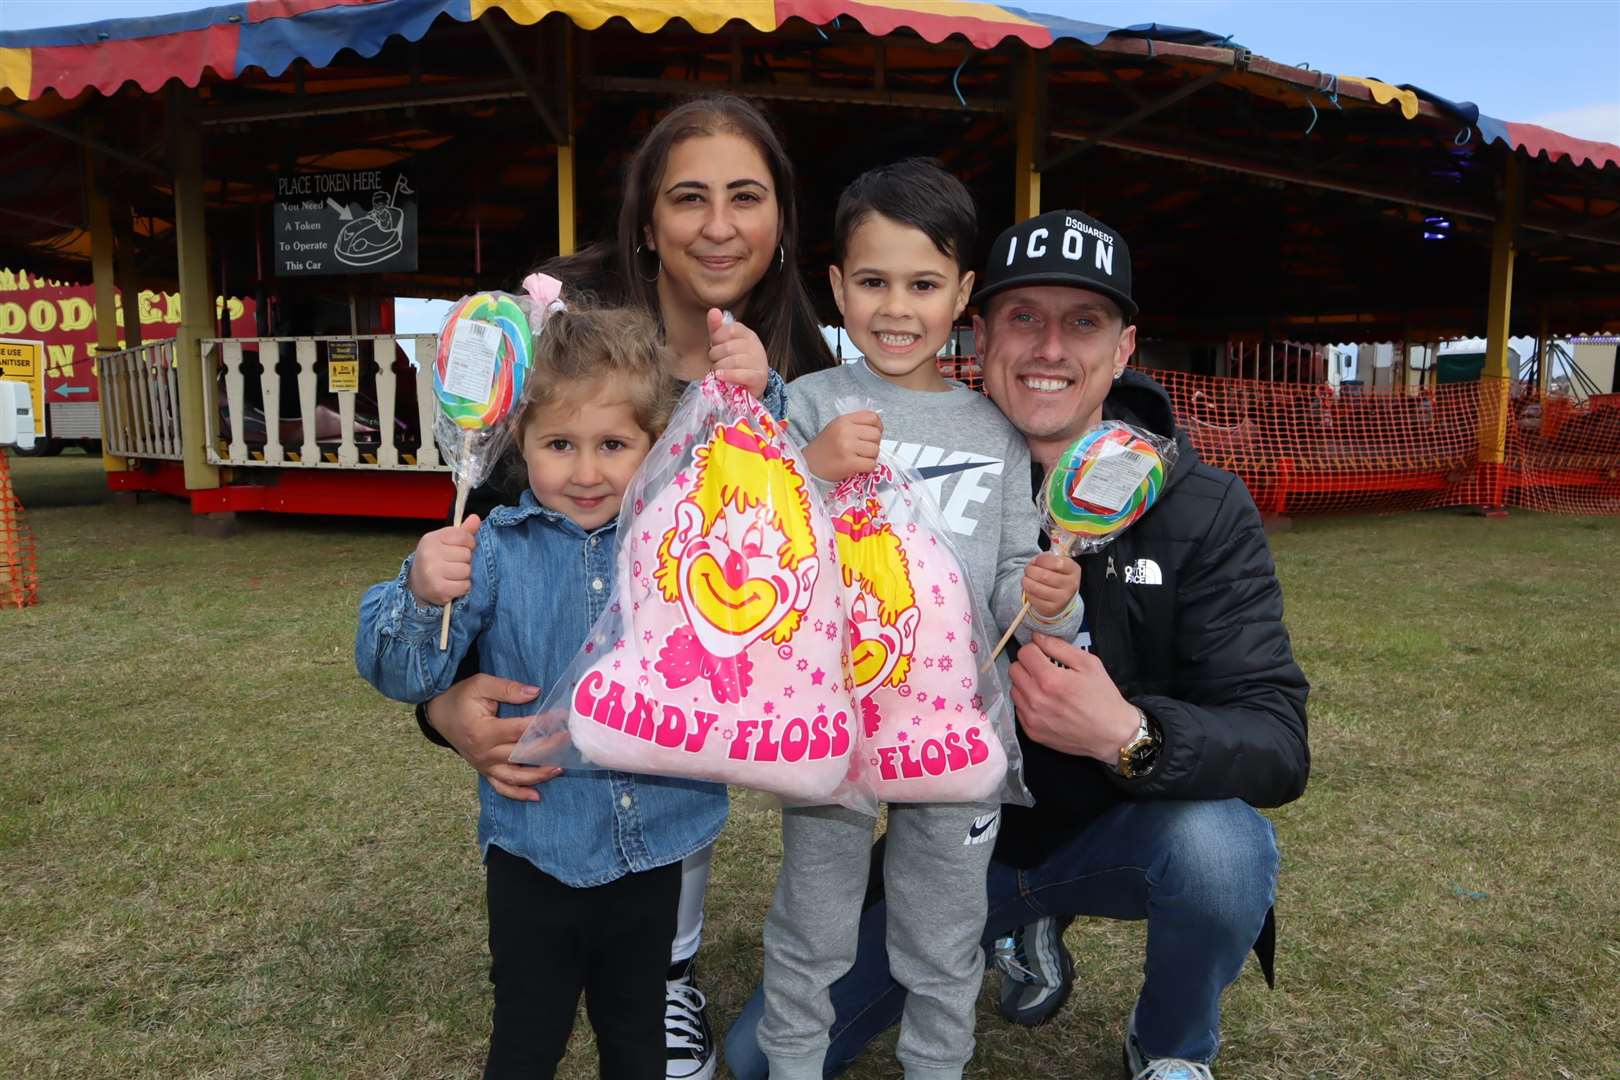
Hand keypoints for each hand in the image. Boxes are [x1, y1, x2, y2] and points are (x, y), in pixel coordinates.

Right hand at [408, 515, 480, 606]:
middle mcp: (429, 553)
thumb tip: (476, 518)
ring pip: (466, 570)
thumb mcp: (446, 542)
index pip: (463, 536)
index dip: (469, 543)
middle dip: (466, 561)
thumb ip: (462, 532)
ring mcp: (432, 572)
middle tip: (455, 564)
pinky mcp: (438, 589)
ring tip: (453, 575)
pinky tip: (453, 585)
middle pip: (466, 554)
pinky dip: (463, 587)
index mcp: (432, 539)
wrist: (417, 584)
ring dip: (464, 575)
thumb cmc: (436, 560)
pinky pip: (464, 586)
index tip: (463, 548)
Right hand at [424, 675, 562, 800]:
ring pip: (515, 776)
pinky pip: (501, 787)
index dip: (542, 725)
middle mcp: (484, 753)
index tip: (561, 717)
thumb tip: (535, 692)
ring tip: (559, 768)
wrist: (439, 714)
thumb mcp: (480, 685)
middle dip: (547, 748)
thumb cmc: (461, 697)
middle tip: (568, 740)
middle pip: (521, 755)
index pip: (519, 730)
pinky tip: (536, 796)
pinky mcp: (484, 771)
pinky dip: (518, 794)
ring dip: (538, 775)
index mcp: (483, 732)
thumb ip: (507, 689)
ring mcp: (484, 765)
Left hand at [708, 307, 768, 398]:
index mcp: (748, 334)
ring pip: (733, 362)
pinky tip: (721, 376)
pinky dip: (729, 375)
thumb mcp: (723, 344)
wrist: (748, 385)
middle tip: (716, 362)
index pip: (730, 329)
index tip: (716, 346)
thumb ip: (717, 328)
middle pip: (728, 347)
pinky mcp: (759, 378)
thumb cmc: (734, 363)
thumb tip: (713, 310)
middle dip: (715, 356)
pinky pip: (742, 375)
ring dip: (719, 368)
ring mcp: (759, 362)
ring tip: (718, 371)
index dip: (717, 338)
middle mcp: (756, 346)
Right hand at [803, 411, 881, 481]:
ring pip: (875, 450)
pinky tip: (858, 467)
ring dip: (871, 457)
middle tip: (864, 450)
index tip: (871, 436)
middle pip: (876, 434)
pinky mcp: (848, 462)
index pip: (872, 417)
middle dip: (874, 443)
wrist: (809, 465)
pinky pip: (871, 464)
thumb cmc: (825, 447)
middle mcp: (845, 431)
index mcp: (844, 420)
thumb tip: (878, 429)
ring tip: (859, 458)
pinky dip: (868, 468)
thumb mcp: (837, 427)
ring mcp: (847, 447)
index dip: (877, 427)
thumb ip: (855, 424)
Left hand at [1008, 634, 1139, 762]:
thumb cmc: (1103, 697)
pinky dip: (1028, 703)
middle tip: (1045, 670)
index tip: (1045, 655)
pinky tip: (1046, 704)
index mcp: (1049, 680)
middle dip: (1028, 665)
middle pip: (1014, 669)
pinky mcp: (1031, 732)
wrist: (1111, 734)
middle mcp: (1035, 700)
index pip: (1024, 653)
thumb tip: (1037, 637)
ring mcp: (1031, 718)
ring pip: (1014, 689)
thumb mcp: (1088, 664)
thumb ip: (1059, 647)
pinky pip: (1019, 708)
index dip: (1036, 650)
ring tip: (1046, 688)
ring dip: (1026, 684)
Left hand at [1022, 552, 1079, 619]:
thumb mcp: (1058, 562)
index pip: (1058, 563)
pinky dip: (1027, 591)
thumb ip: (1048, 558)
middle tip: (1028, 569)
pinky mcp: (1051, 609)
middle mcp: (1070, 585)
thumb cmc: (1057, 575)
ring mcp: (1062, 599)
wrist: (1062, 596)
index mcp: (1073, 570)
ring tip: (1026, 578)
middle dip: (1031, 570)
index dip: (1042, 560)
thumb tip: (1035, 561)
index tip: (1036, 560)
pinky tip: (1030, 588)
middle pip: (1044, 576)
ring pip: (1036, 588)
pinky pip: (1033, 598)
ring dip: (1026, 581)